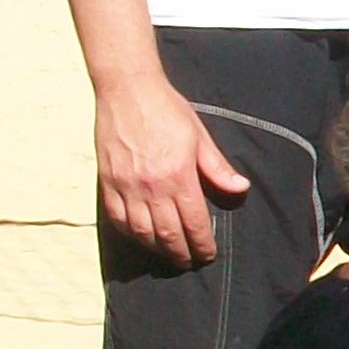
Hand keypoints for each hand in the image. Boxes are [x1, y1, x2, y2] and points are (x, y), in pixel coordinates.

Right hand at [95, 70, 250, 268]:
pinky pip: (117, 218)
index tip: (207, 254)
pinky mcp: (107, 181)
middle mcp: (152, 186)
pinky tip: (141, 236)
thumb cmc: (167, 109)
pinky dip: (130, 233)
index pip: (194, 223)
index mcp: (179, 176)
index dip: (202, 244)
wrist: (127, 88)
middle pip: (168, 235)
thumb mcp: (199, 136)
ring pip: (142, 232)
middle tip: (188, 260)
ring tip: (167, 252)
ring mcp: (127, 186)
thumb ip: (218, 168)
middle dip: (181, 254)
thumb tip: (241, 189)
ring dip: (156, 248)